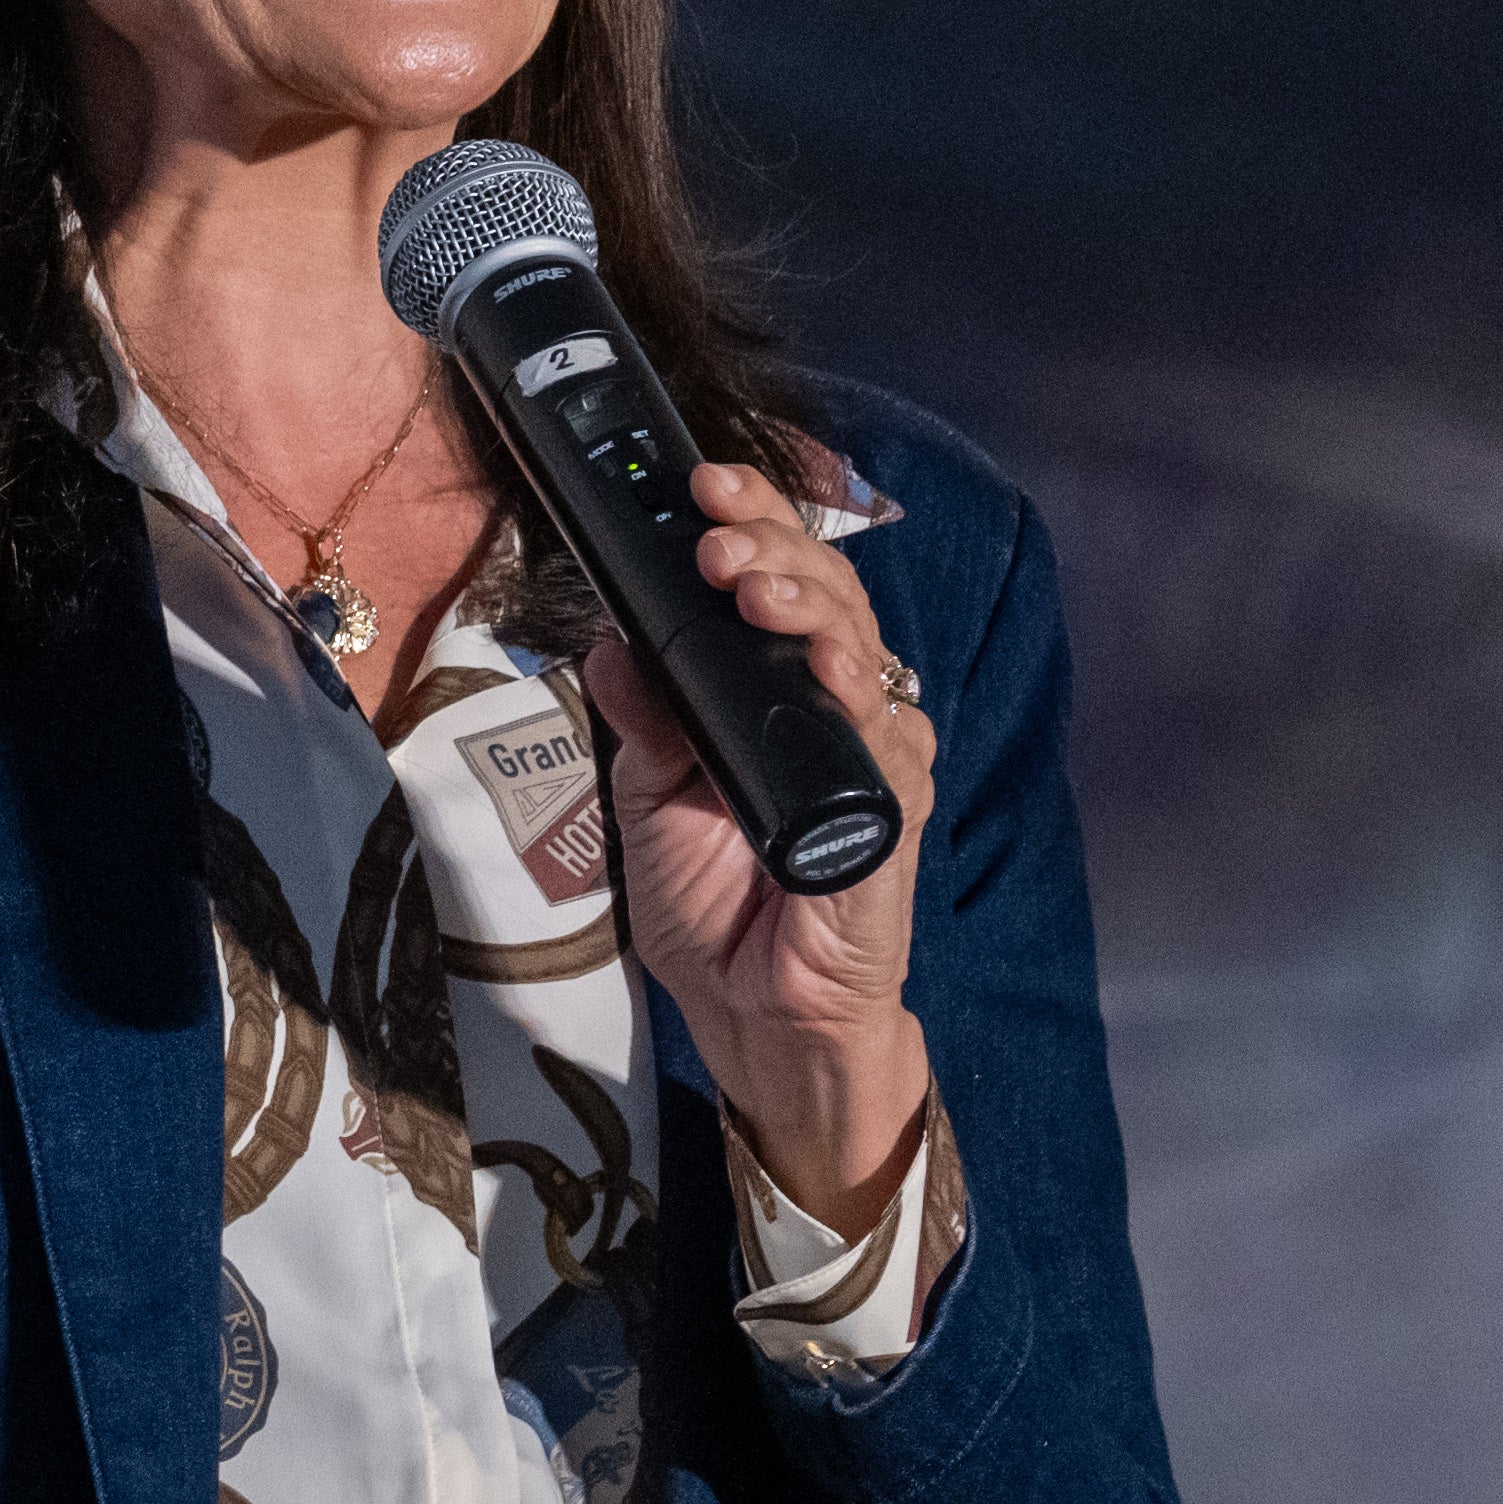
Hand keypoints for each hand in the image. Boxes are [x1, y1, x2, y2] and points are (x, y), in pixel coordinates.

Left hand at [589, 457, 937, 1229]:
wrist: (753, 1018)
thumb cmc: (716, 909)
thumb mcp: (647, 800)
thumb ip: (641, 720)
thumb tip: (610, 639)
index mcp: (776, 694)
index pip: (780, 583)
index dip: (754, 522)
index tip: (704, 485)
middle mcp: (834, 713)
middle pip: (828, 596)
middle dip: (774, 544)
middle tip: (717, 525)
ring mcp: (872, 760)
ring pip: (860, 649)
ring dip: (806, 603)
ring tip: (750, 579)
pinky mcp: (891, 819)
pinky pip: (884, 742)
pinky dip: (853, 696)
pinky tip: (824, 666)